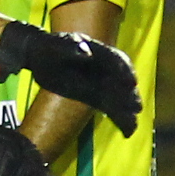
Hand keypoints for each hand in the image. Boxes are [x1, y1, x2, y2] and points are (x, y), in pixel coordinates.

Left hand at [0, 20, 142, 135]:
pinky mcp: (93, 97)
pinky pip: (110, 109)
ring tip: (132, 126)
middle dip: (129, 95)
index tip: (131, 82)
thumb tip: (87, 53)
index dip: (125, 70)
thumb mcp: (57, 43)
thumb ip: (72, 47)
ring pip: (118, 98)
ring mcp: (100, 83)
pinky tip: (128, 132)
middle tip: (136, 108)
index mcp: (99, 51)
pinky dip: (120, 119)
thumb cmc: (49, 46)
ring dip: (127, 111)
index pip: (117, 60)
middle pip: (121, 82)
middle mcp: (103, 68)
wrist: (39, 56)